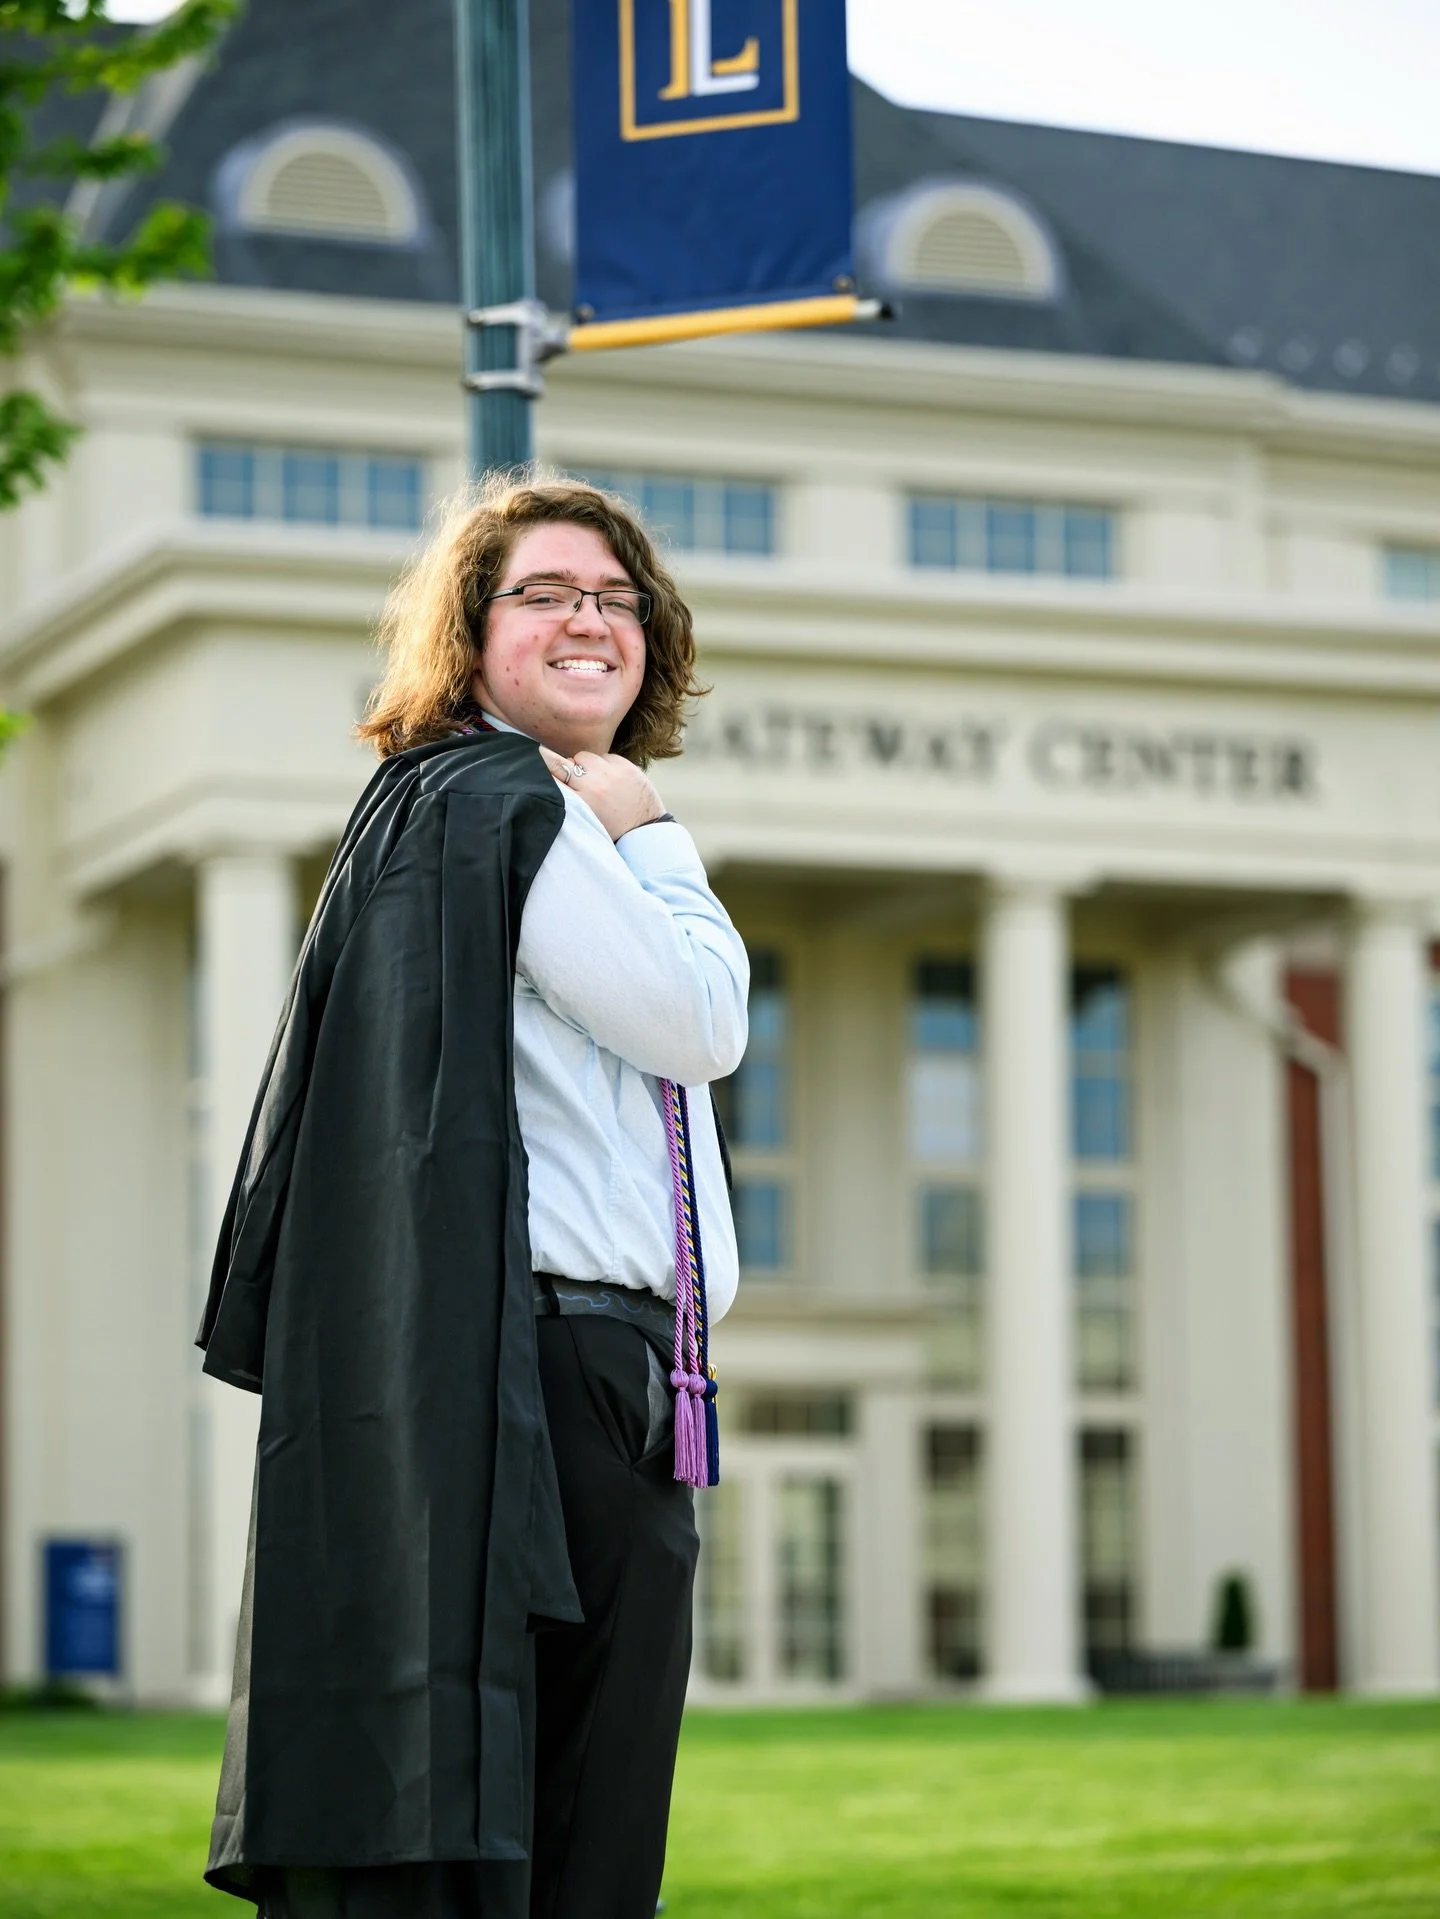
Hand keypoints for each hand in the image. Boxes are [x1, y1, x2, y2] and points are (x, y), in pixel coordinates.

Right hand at [539, 747, 665, 840]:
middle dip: (560, 766)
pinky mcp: (626, 766)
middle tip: (566, 776)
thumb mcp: (582, 819)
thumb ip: (565, 798)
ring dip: (584, 765)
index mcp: (581, 802)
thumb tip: (544, 770)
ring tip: (592, 781)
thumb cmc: (608, 829)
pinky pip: (604, 756)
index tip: (535, 762)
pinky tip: (609, 780)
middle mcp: (594, 785)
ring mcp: (611, 773)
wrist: (644, 831)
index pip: (550, 774)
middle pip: (562, 762)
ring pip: (583, 757)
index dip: (540, 766)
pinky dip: (603, 765)